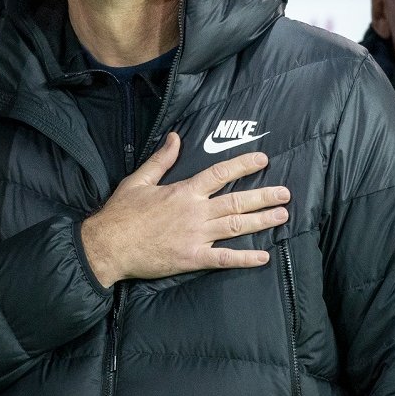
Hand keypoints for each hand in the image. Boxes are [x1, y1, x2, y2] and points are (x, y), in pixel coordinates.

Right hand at [81, 132, 289, 287]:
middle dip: (263, 196)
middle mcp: (195, 211)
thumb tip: (175, 137)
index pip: (220, 173)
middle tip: (285, 194)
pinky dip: (245, 258)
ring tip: (282, 216)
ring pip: (236, 227)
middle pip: (236, 201)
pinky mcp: (192, 258)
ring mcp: (196, 236)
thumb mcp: (140, 180)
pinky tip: (263, 256)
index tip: (262, 160)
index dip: (244, 165)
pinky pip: (224, 258)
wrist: (109, 246)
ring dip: (261, 221)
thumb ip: (161, 159)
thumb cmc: (122, 213)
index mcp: (184, 191)